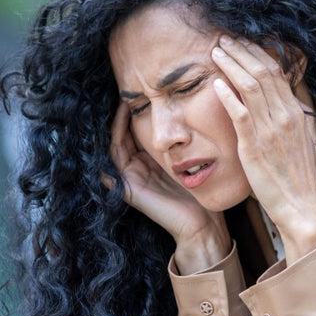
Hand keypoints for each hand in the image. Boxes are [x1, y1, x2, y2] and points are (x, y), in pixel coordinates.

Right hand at [105, 101, 229, 272]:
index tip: (143, 92)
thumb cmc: (203, 193)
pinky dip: (113, 145)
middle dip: (124, 115)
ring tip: (124, 104)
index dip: (137, 112)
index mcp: (151, 163)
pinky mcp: (128, 190)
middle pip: (123, 136)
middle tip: (128, 92)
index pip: (137, 132)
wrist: (202, 224)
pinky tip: (115, 128)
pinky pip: (113, 165)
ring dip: (117, 125)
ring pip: (115, 146)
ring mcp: (131, 180)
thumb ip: (189, 141)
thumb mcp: (194, 159)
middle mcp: (138, 170)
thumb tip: (193, 112)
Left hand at [210, 37, 315, 259]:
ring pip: (252, 86)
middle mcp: (285, 116)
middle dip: (242, 51)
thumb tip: (274, 102)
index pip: (276, 72)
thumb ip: (284, 120)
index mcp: (295, 113)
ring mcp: (271, 130)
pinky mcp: (256, 146)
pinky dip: (228, 95)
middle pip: (263, 71)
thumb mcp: (295, 142)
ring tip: (216, 51)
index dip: (257, 52)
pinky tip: (216, 83)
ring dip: (232, 64)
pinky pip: (241, 114)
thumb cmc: (295, 178)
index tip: (241, 41)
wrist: (301, 207)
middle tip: (224, 37)